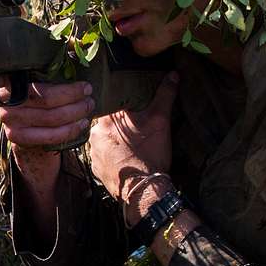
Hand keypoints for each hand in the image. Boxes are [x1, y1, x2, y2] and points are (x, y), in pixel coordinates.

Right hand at [0, 78, 93, 180]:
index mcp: (12, 80)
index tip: (86, 87)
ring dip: (75, 115)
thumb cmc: (34, 92)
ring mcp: (9, 121)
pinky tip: (80, 124)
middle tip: (89, 98)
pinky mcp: (16, 137)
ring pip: (50, 119)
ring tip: (87, 109)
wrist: (18, 117)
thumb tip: (81, 57)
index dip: (68, 89)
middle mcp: (6, 100)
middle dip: (74, 100)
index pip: (42, 85)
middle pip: (47, 101)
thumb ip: (52, 68)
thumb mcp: (38, 76)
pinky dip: (69, 131)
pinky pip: (49, 136)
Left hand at [89, 71, 179, 224]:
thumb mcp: (160, 121)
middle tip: (134, 124)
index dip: (121, 101)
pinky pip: (101, 154)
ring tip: (131, 141)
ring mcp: (92, 152)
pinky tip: (124, 155)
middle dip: (119, 121)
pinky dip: (111, 154)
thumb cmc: (150, 154)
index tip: (131, 104)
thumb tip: (173, 75)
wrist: (143, 190)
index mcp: (106, 118)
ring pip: (103, 138)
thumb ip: (164, 95)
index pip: (109, 101)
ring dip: (114, 138)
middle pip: (105, 120)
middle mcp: (93, 134)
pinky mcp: (95, 168)